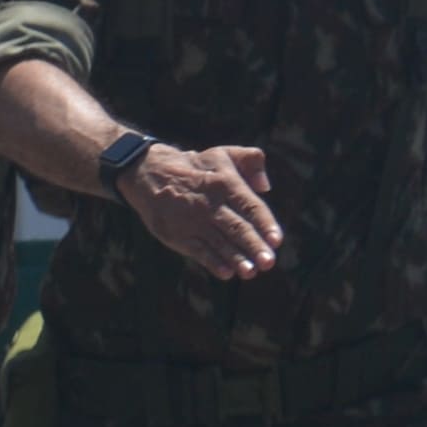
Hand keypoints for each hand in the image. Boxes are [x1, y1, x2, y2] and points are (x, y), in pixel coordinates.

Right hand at [121, 138, 282, 279]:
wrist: (149, 174)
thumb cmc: (196, 167)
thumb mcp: (222, 154)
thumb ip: (251, 161)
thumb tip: (266, 187)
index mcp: (225, 183)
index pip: (250, 206)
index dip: (265, 224)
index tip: (277, 240)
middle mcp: (210, 203)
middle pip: (237, 228)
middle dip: (254, 246)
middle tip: (269, 262)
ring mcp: (193, 221)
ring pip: (219, 243)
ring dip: (236, 258)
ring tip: (251, 272)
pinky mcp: (178, 235)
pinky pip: (199, 251)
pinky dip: (213, 262)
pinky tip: (227, 272)